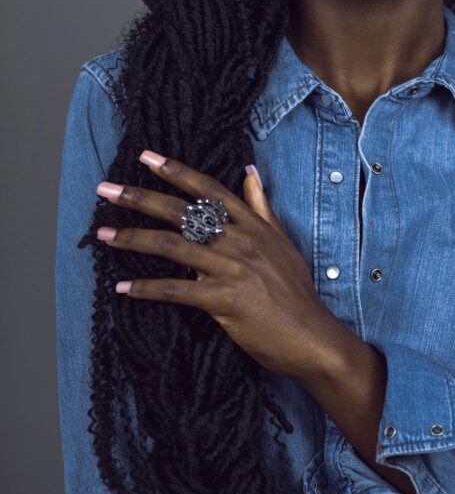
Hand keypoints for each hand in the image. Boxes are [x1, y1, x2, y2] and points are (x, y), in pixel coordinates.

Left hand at [95, 151, 347, 379]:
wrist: (311, 337)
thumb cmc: (295, 292)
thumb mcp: (282, 242)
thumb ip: (261, 207)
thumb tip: (250, 172)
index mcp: (253, 225)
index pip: (208, 189)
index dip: (176, 171)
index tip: (146, 157)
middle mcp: (240, 241)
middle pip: (183, 211)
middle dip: (140, 197)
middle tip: (106, 188)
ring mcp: (232, 269)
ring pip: (173, 246)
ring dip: (133, 238)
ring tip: (103, 234)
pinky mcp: (224, 301)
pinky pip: (177, 291)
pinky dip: (147, 289)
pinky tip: (123, 286)